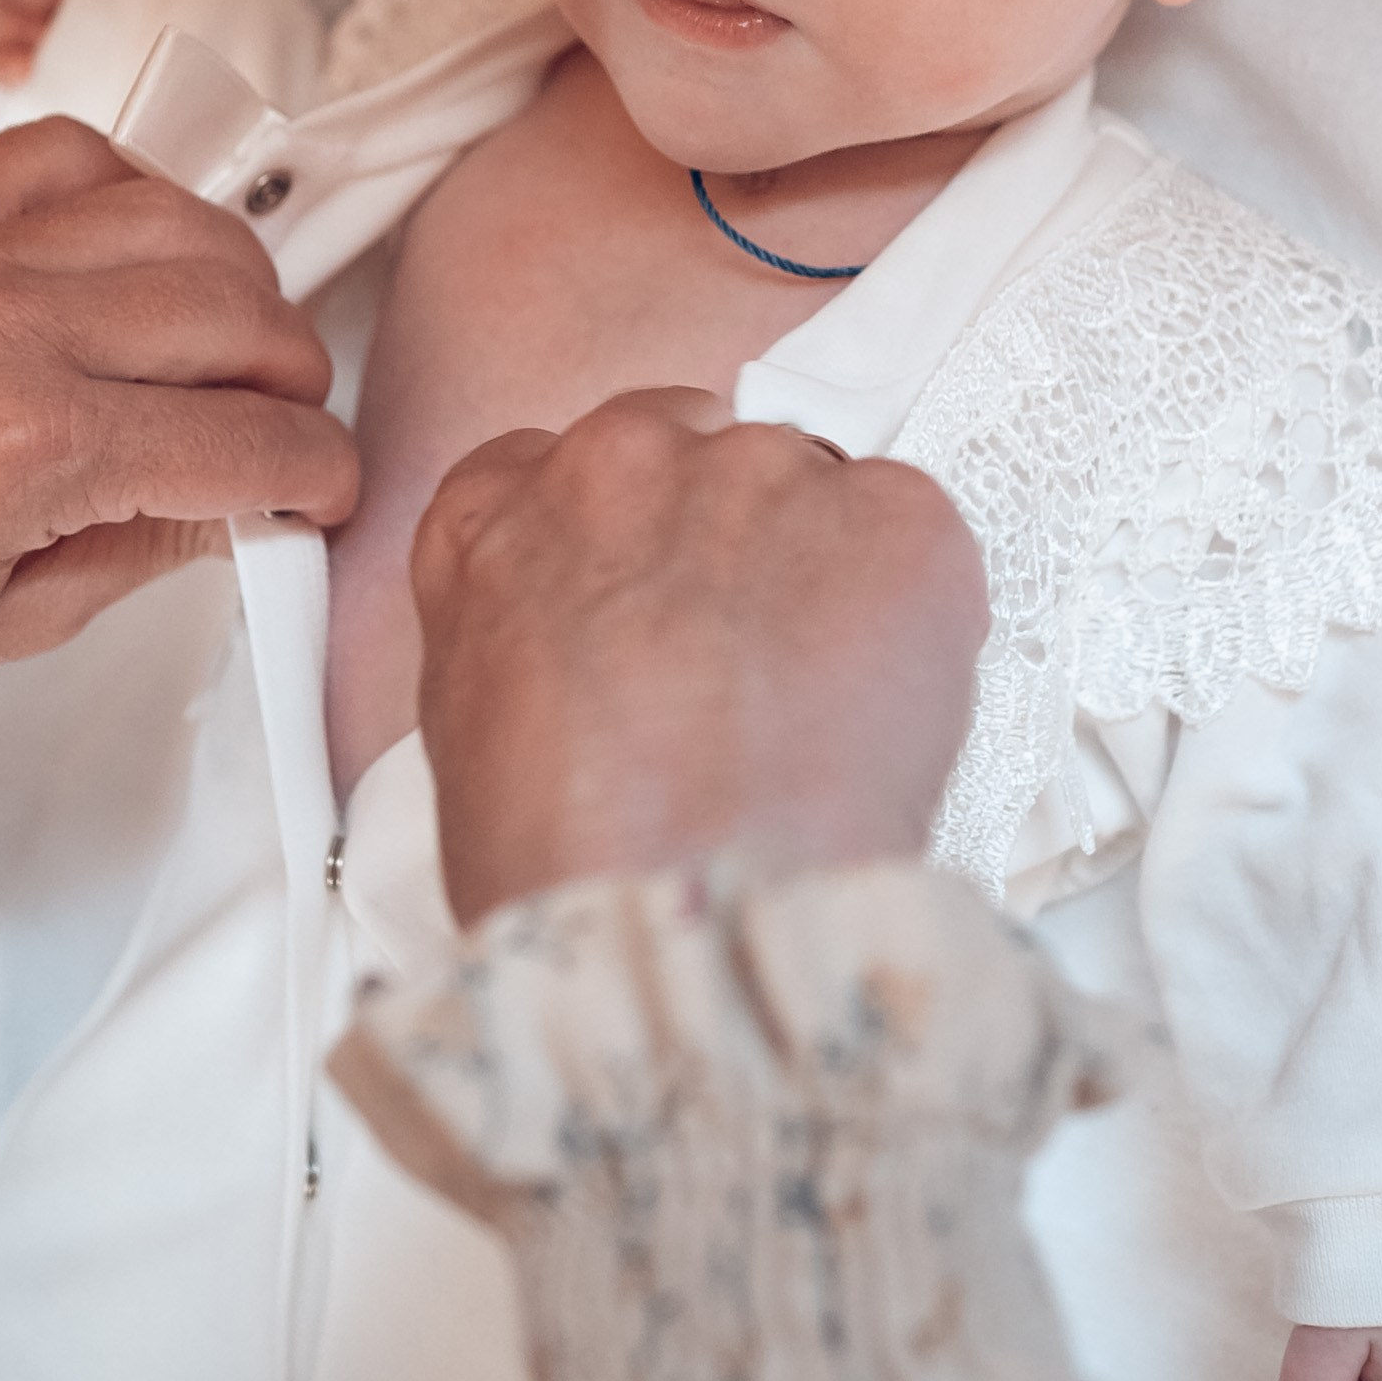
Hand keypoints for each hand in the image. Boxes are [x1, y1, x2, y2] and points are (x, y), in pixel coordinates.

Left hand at [0, 118, 357, 730]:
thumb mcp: (12, 619)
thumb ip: (156, 542)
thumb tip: (252, 497)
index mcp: (28, 450)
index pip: (250, 440)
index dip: (317, 475)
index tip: (321, 490)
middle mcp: (5, 327)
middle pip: (241, 315)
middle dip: (295, 384)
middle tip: (280, 428)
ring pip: (184, 221)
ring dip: (239, 288)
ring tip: (228, 348)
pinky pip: (80, 154)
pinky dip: (138, 198)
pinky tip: (141, 261)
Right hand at [411, 387, 988, 926]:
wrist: (689, 930)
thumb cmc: (569, 871)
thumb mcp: (469, 728)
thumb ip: (521, 621)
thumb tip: (596, 633)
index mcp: (500, 511)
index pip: (566, 464)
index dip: (623, 538)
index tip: (651, 600)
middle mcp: (624, 460)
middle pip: (695, 450)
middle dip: (723, 538)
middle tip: (744, 662)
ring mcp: (764, 474)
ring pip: (809, 486)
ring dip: (819, 570)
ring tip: (816, 708)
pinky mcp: (893, 516)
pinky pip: (913, 529)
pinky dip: (911, 606)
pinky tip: (876, 707)